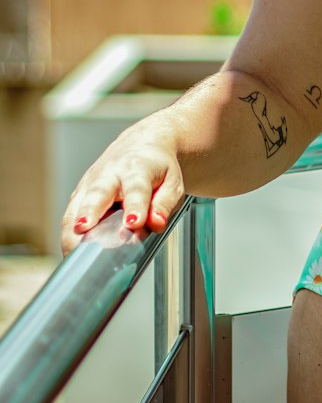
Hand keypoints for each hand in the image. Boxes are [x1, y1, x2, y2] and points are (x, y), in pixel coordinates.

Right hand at [60, 129, 185, 255]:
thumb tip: (156, 224)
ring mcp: (89, 184)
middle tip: (84, 230)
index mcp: (137, 169)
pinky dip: (69, 238)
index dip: (135, 207)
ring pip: (76, 208)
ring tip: (73, 257)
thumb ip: (164, 204)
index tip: (133, 223)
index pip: (136, 189)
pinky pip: (69, 218)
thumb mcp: (172, 182)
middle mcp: (109, 174)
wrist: (141, 144)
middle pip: (97, 194)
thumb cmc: (157, 169)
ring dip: (72, 232)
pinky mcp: (78, 195)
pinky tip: (72, 258)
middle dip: (89, 212)